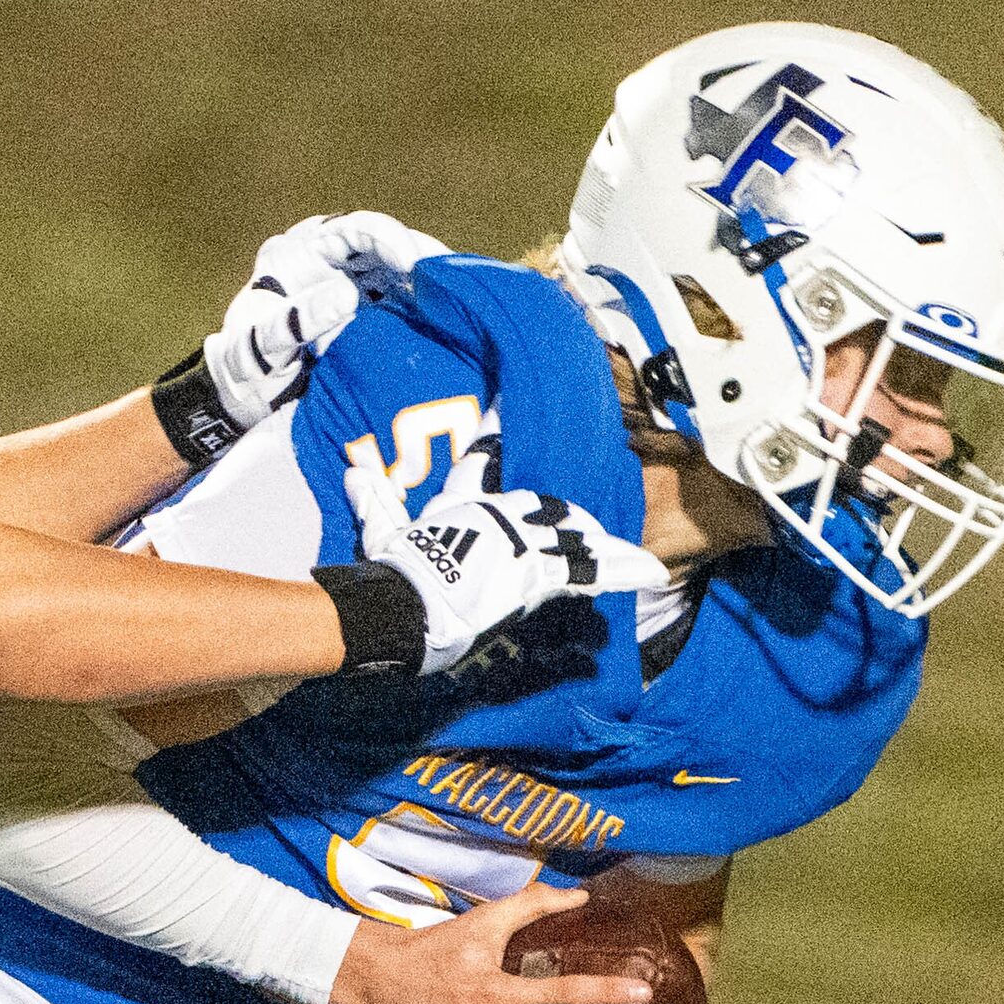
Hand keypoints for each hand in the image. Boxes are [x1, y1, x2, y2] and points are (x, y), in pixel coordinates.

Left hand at [201, 212, 455, 430]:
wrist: (243, 400)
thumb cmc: (243, 367)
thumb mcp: (259, 344)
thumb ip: (297, 319)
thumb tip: (348, 294)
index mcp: (303, 252)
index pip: (353, 230)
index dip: (389, 238)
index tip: (413, 262)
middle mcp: (335, 262)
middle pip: (389, 249)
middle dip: (424, 262)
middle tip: (457, 283)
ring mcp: (357, 287)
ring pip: (403, 276)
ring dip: (432, 289)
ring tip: (464, 304)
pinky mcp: (372, 317)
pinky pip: (405, 306)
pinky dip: (427, 314)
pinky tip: (452, 326)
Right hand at [348, 443, 669, 671]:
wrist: (409, 602)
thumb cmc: (394, 570)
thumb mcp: (380, 531)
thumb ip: (372, 501)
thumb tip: (351, 473)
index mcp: (462, 504)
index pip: (480, 458)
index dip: (492, 428)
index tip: (504, 402)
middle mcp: (500, 515)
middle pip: (544, 503)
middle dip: (564, 513)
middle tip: (585, 520)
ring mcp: (524, 541)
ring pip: (573, 533)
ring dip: (598, 542)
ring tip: (625, 550)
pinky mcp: (539, 571)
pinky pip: (590, 569)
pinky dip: (623, 570)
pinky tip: (653, 571)